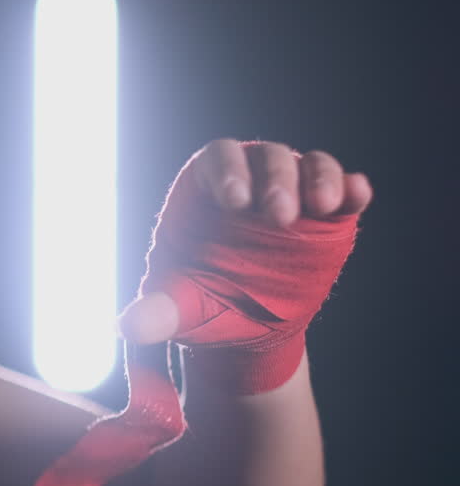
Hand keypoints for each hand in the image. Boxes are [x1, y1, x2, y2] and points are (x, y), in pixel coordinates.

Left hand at [115, 139, 370, 392]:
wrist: (244, 327)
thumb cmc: (202, 303)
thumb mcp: (178, 308)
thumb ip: (156, 312)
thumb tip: (127, 326)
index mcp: (206, 189)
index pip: (217, 160)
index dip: (227, 172)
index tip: (235, 202)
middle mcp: (251, 180)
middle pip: (267, 158)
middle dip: (277, 182)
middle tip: (281, 217)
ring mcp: (292, 194)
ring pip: (309, 166)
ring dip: (321, 178)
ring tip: (324, 204)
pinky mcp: (327, 217)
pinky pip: (343, 191)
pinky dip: (352, 190)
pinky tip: (357, 197)